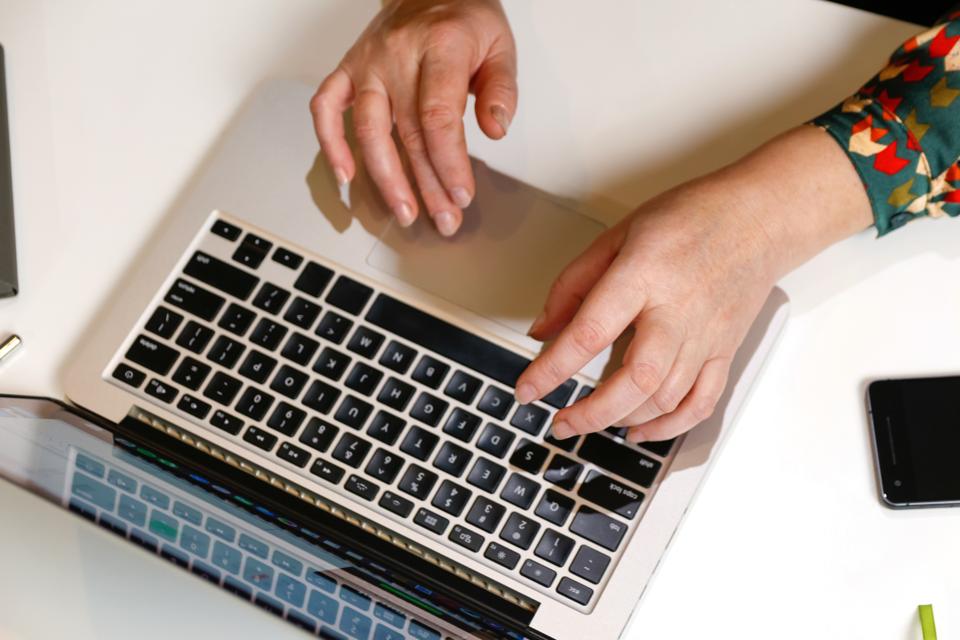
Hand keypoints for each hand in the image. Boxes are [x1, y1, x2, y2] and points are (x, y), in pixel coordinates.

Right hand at [311, 0, 516, 235]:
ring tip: (404, 210)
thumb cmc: (464, 19)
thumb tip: (495, 128)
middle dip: (427, 184)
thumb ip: (502, 89)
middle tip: (443, 218)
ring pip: (368, 129)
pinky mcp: (347, 70)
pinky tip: (346, 175)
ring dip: (385, 177)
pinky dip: (330, 143)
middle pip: (408, 133)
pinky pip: (326, 107)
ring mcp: (367, 64)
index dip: (450, 163)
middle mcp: (397, 55)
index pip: (438, 117)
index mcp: (440, 47)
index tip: (461, 193)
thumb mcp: (500, 45)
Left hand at [515, 126, 873, 441]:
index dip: (553, 368)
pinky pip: (701, 402)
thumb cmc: (691, 217)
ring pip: (666, 397)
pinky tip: (640, 430)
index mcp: (643, 274)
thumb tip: (543, 329)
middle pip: (637, 379)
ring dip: (623, 419)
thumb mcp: (618, 233)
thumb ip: (574, 283)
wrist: (760, 217)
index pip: (590, 331)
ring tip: (591, 421)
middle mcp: (677, 311)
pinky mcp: (724, 350)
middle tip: (561, 423)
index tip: (528, 390)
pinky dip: (669, 426)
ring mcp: (706, 335)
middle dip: (592, 412)